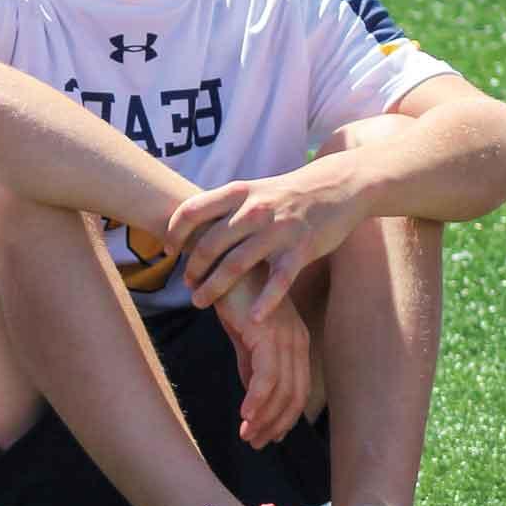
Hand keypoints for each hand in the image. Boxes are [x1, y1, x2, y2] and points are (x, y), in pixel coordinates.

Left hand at [167, 155, 364, 315]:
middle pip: (209, 244)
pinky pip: (279, 279)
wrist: (338, 185)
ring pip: (236, 265)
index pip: (192, 211)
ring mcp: (279, 229)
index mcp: (238, 192)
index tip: (167, 251)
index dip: (174, 233)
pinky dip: (265, 301)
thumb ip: (224, 207)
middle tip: (187, 286)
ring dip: (214, 288)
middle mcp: (254, 209)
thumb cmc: (286, 194)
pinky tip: (253, 319)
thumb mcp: (252, 191)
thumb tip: (188, 224)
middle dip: (193, 268)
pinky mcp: (303, 247)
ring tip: (200, 303)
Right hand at [212, 279, 310, 448]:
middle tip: (254, 443)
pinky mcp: (265, 333)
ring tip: (247, 435)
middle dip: (275, 424)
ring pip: (281, 390)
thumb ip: (249, 364)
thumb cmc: (230, 294)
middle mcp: (296, 340)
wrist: (219, 261)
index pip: (297, 390)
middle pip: (294, 395)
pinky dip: (257, 399)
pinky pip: (266, 375)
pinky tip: (244, 415)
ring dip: (265, 418)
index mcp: (295, 341)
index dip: (282, 418)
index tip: (263, 437)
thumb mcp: (242, 335)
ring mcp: (284, 336)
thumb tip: (251, 399)